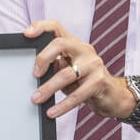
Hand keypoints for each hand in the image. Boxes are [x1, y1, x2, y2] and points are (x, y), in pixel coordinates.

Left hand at [24, 20, 139, 122]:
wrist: (113, 96)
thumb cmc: (86, 82)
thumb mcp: (68, 71)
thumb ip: (55, 67)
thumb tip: (36, 71)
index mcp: (74, 44)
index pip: (56, 27)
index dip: (41, 27)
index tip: (27, 34)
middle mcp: (84, 50)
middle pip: (61, 44)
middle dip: (43, 58)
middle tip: (34, 75)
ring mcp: (94, 65)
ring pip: (66, 74)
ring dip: (49, 88)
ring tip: (36, 99)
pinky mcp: (99, 82)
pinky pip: (77, 95)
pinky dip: (62, 106)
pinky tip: (53, 112)